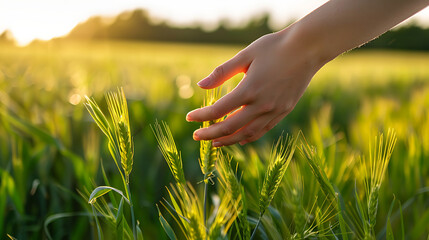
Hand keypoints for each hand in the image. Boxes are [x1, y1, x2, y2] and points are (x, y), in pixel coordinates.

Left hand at [186, 28, 324, 146]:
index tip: (189, 118)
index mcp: (249, 90)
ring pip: (246, 134)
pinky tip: (239, 139)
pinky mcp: (284, 111)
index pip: (218, 110)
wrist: (309, 48)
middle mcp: (261, 105)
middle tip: (196, 137)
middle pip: (230, 127)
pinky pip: (262, 130)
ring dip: (228, 140)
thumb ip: (222, 72)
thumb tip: (200, 85)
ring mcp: (274, 111)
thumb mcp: (245, 55)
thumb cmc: (275, 47)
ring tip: (214, 142)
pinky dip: (248, 137)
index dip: (201, 117)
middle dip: (210, 134)